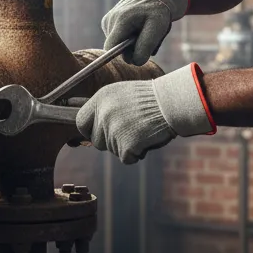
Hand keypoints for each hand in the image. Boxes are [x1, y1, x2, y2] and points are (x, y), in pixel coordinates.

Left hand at [77, 64, 214, 163]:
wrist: (173, 103)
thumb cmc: (152, 99)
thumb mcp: (123, 94)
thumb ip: (106, 108)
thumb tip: (93, 129)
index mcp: (100, 98)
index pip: (80, 122)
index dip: (90, 131)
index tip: (99, 134)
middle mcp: (103, 113)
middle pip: (96, 141)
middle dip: (111, 141)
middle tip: (130, 130)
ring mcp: (113, 129)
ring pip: (113, 150)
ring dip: (127, 145)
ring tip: (142, 129)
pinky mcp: (126, 144)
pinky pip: (126, 158)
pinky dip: (137, 153)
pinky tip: (147, 138)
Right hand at [102, 0, 189, 65]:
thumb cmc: (157, 12)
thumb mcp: (158, 27)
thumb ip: (146, 45)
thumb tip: (135, 62)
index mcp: (121, 20)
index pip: (110, 48)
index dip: (123, 56)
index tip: (137, 55)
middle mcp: (110, 19)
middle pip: (114, 48)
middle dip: (131, 49)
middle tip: (146, 39)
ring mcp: (107, 20)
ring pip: (116, 44)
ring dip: (131, 44)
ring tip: (142, 32)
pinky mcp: (108, 22)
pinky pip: (116, 39)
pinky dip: (127, 39)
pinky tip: (136, 29)